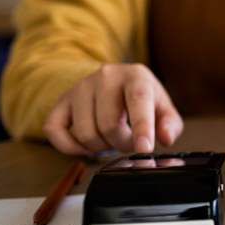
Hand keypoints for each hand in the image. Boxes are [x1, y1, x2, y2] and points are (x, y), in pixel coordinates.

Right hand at [43, 64, 182, 154]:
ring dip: (101, 148)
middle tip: (129, 142)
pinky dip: (70, 148)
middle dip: (122, 144)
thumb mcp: (163, 107)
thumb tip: (165, 138)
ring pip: (86, 133)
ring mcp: (80, 88)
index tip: (144, 148)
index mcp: (135, 76)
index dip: (142, 127)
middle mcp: (105, 77)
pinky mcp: (61, 101)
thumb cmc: (141, 98)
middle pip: (109, 124)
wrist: (113, 82)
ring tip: (112, 139)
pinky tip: (87, 147)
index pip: (138, 100)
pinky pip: (54, 131)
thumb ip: (170, 124)